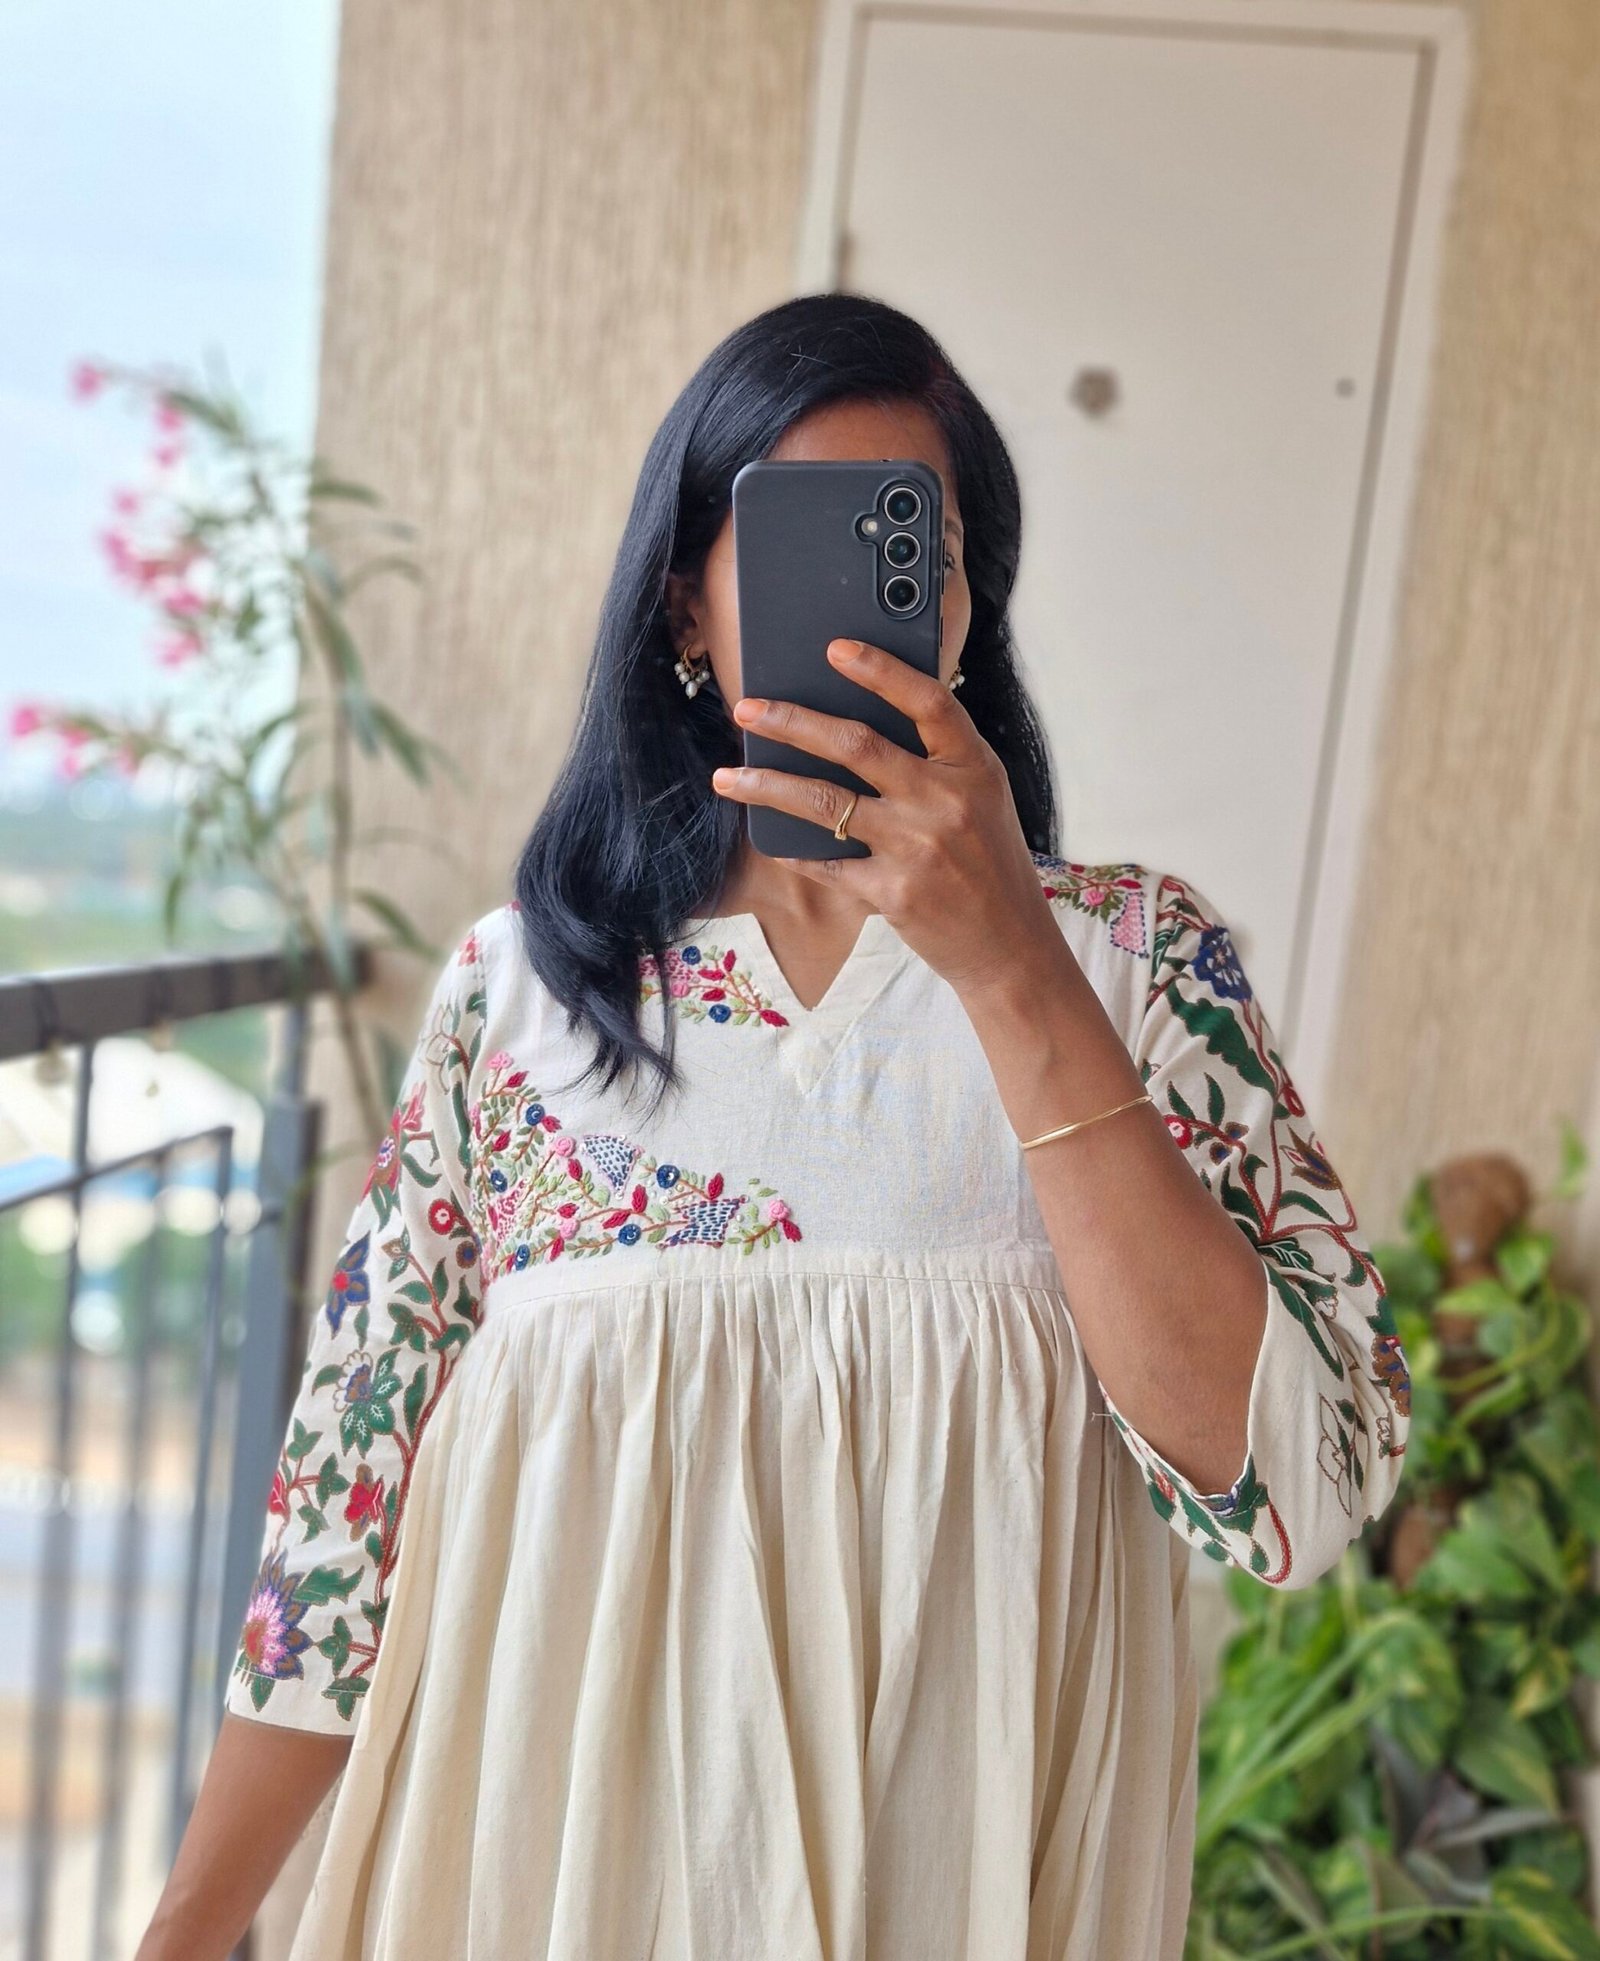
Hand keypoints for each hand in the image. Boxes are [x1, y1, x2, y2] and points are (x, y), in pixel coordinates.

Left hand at [710, 636, 1065, 995]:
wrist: (1010, 945)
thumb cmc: (990, 862)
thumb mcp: (983, 797)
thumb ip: (938, 759)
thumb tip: (860, 719)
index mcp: (973, 766)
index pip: (927, 701)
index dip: (882, 670)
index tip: (836, 648)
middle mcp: (945, 801)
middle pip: (857, 744)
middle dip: (792, 722)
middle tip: (747, 709)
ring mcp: (917, 847)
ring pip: (824, 802)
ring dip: (767, 785)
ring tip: (728, 776)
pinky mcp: (892, 893)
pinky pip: (826, 863)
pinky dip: (793, 850)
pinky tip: (767, 837)